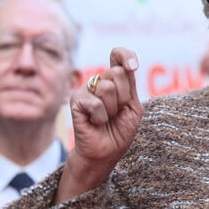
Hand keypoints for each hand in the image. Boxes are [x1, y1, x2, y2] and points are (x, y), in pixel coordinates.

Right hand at [56, 48, 143, 202]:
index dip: (125, 55)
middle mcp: (98, 82)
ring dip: (113, 109)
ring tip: (106, 119)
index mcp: (114, 80)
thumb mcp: (133, 106)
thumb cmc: (119, 131)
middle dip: (124, 97)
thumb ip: (130, 84)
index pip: (118, 56)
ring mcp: (85, 90)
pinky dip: (101, 117)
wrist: (105, 153)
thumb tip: (126, 66)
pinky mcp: (75, 101)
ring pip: (108, 88)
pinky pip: (96, 103)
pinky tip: (95, 123)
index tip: (133, 66)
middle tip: (117, 112)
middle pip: (118, 73)